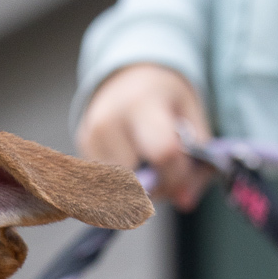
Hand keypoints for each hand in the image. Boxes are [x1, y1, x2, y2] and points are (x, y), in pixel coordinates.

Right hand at [76, 64, 212, 211]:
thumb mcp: (192, 116)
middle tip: (167, 173)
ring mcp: (89, 138)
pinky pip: (106, 185)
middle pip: (137, 180)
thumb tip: (184, 201)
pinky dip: (123, 185)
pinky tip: (131, 165)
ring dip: (139, 191)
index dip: (178, 172)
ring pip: (119, 189)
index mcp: (141, 103)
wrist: (128, 76)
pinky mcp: (81, 150)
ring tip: (149, 167)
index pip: (163, 153)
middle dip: (157, 187)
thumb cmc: (164, 96)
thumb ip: (197, 159)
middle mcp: (107, 121)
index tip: (185, 172)